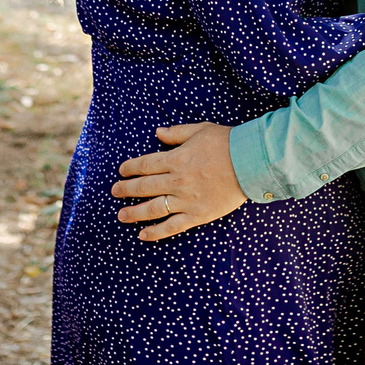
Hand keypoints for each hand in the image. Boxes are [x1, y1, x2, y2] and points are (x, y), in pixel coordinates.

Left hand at [111, 122, 244, 240]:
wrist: (250, 163)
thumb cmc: (226, 143)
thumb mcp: (199, 130)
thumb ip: (176, 133)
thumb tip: (157, 133)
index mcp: (176, 159)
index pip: (145, 165)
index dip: (131, 168)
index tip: (122, 171)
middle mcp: (177, 181)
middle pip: (144, 187)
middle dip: (126, 189)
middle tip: (114, 192)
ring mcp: (186, 200)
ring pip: (153, 209)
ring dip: (134, 212)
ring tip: (121, 215)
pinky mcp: (197, 215)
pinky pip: (172, 226)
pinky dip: (156, 232)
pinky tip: (143, 235)